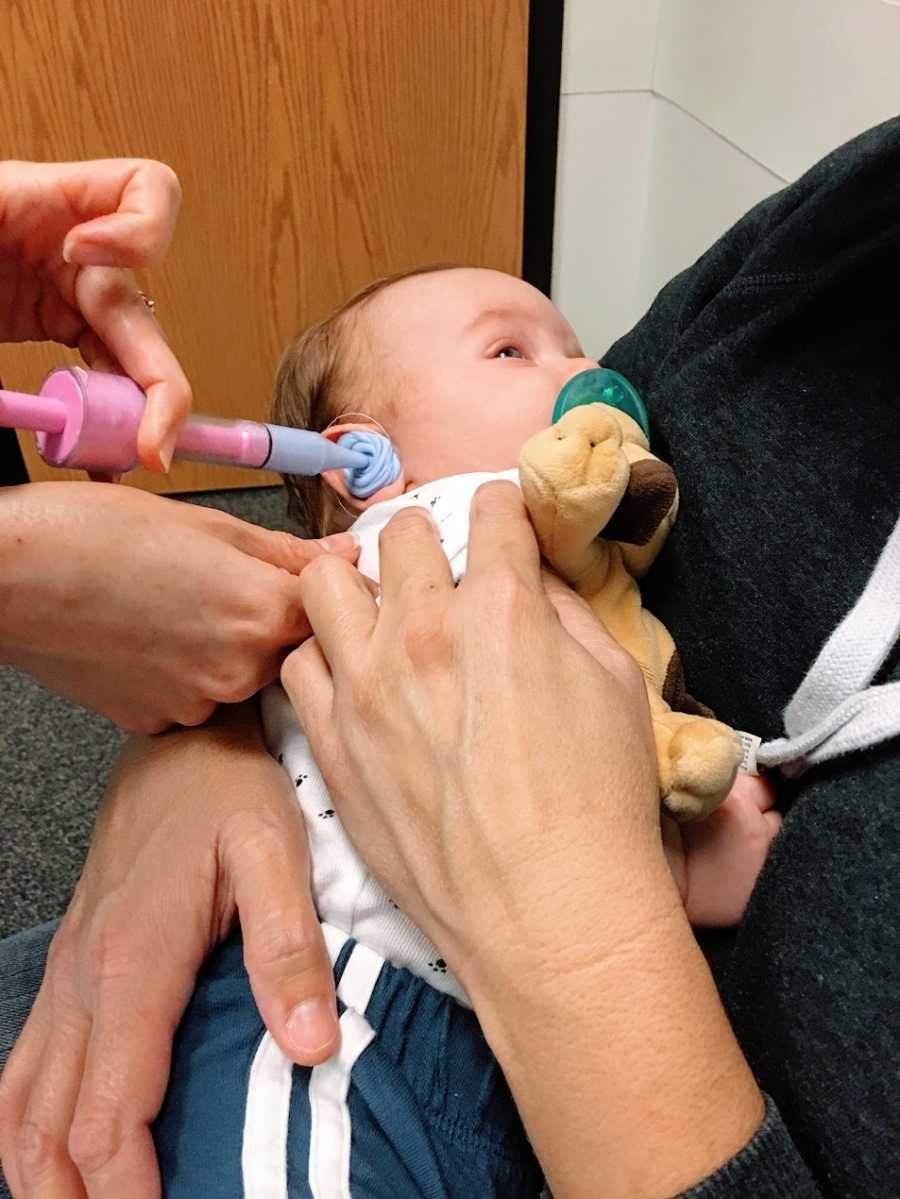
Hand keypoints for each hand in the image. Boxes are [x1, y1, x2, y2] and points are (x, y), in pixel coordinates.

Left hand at [0, 158, 186, 467]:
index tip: (83, 257)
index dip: (139, 228)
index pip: (144, 189)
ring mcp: (64, 290)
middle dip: (159, 380)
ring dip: (139, 411)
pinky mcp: (54, 325)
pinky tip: (99, 455)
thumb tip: (17, 392)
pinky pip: (101, 375)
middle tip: (150, 442)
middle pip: (143, 308)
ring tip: (129, 457)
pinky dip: (107, 419)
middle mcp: (68, 249)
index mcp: (38, 200)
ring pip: (133, 353)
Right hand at [0, 481, 357, 731]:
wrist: (13, 576)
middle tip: (225, 584)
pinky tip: (154, 639)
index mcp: (263, 612)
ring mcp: (199, 703)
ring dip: (229, 647)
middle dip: (274, 620)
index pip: (335, 614)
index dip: (325, 593)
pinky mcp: (160, 722)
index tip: (313, 581)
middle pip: (290, 649)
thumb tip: (343, 557)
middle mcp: (240, 670)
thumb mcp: (209, 525)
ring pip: (243, 674)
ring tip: (179, 607)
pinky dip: (187, 672)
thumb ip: (287, 553)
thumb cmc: (99, 535)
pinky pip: (198, 697)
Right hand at [0, 703, 337, 1198]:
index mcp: (133, 965)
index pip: (110, 1115)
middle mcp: (84, 981)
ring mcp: (69, 973)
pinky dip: (27, 1125)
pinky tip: (49, 1148)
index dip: (127, 1194)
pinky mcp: (73, 965)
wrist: (182, 745)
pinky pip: (27, 1064)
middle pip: (50, 1129)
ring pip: (23, 1104)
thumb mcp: (275, 852)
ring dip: (39, 1174)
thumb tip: (311, 1048)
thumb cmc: (230, 791)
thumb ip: (290, 948)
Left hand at [282, 483, 762, 1197]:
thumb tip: (532, 582)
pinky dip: (322, 657)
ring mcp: (364, 685)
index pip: (491, 510)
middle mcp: (422, 629)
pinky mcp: (329, 741)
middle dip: (428, 539)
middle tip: (444, 574)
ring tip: (379, 617)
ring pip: (322, 583)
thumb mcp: (617, 684)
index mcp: (502, 606)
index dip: (503, 508)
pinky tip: (351, 678)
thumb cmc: (600, 802)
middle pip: (401, 533)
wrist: (548, 912)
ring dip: (355, 586)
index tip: (503, 523)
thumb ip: (567, 614)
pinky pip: (296, 666)